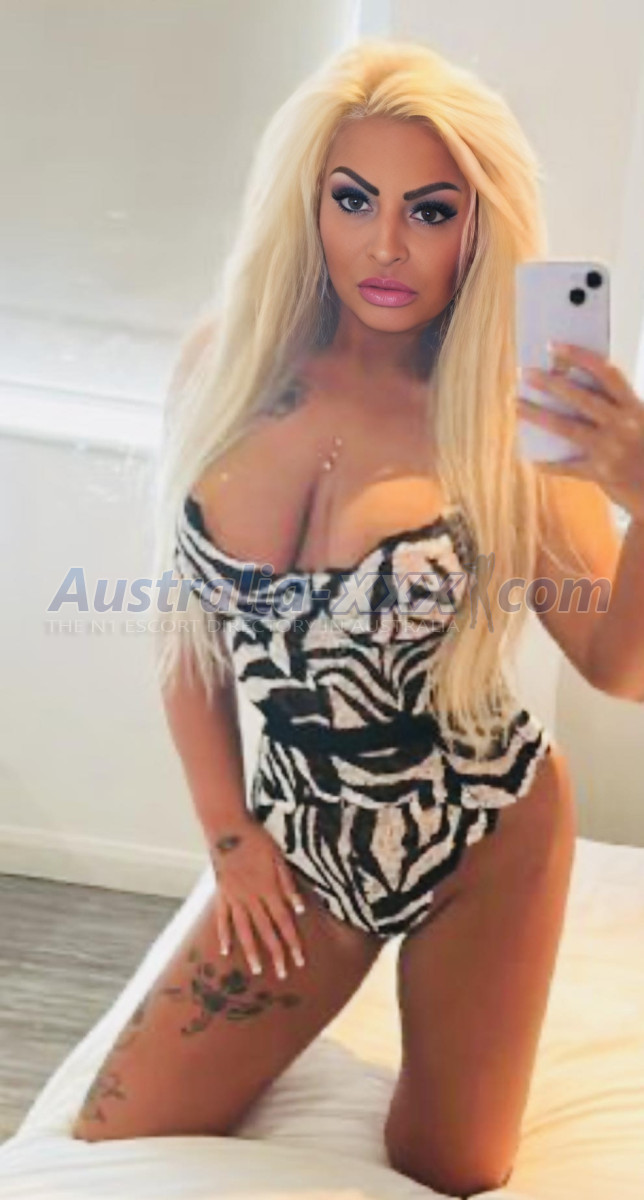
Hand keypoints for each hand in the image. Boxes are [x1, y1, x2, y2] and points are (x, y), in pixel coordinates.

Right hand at [208, 815, 306, 979]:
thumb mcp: (279, 858)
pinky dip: (224, 935)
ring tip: (256, 970)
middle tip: (282, 974)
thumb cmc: (257, 840)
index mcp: (269, 890)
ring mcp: (235, 898)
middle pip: (266, 931)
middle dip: (276, 953)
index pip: (284, 922)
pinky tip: (225, 951)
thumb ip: (288, 884)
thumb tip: (300, 908)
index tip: (299, 960)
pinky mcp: (222, 894)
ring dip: (251, 951)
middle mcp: (252, 898)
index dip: (292, 942)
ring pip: (244, 930)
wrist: (228, 829)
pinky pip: (222, 919)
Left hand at [517, 341, 643, 521]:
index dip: (580, 356)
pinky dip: (550, 464)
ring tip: (516, 405)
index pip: (606, 373)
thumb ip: (616, 409)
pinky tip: (533, 459)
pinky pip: (568, 467)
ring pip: (566, 427)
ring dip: (537, 415)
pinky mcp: (601, 473)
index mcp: (635, 408)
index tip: (554, 346)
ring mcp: (611, 449)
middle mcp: (623, 425)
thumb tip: (574, 390)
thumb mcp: (641, 423)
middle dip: (550, 383)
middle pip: (580, 398)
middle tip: (525, 373)